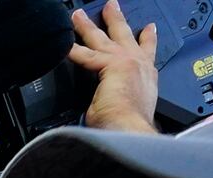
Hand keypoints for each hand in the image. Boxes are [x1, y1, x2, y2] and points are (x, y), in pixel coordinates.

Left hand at [72, 3, 160, 133]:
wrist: (131, 132)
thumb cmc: (129, 129)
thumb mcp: (127, 109)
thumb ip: (115, 100)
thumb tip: (100, 106)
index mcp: (147, 79)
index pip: (147, 53)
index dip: (148, 39)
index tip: (148, 29)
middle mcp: (140, 66)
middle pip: (125, 36)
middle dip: (117, 19)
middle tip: (112, 6)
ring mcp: (127, 63)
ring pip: (103, 39)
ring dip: (88, 26)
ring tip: (78, 16)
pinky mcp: (112, 66)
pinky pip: (85, 55)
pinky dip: (73, 50)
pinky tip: (63, 43)